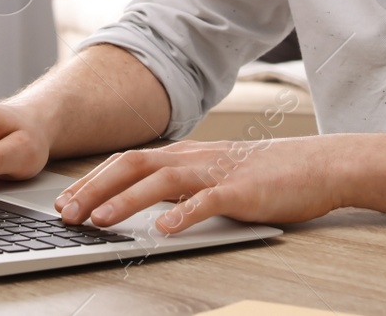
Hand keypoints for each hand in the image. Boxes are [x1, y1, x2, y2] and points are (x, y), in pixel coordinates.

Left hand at [54, 135, 343, 234]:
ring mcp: (218, 173)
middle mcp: (196, 158)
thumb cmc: (269, 175)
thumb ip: (183, 186)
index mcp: (187, 155)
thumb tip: (146, 206)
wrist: (319, 166)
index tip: (67, 199)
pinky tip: (164, 230)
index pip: (129, 159)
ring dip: (126, 200)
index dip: (95, 178)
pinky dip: (183, 214)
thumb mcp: (216, 175)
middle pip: (134, 164)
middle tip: (67, 213)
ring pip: (162, 180)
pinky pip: (207, 201)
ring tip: (100, 220)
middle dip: (95, 187)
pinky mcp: (242, 191)